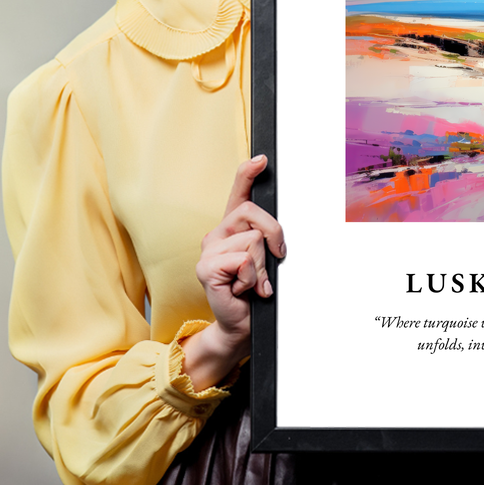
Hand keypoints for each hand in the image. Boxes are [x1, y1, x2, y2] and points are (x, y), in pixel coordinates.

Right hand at [181, 155, 285, 389]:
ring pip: (253, 240)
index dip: (248, 173)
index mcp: (232, 228)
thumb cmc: (255, 291)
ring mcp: (208, 250)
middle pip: (253, 213)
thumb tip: (277, 232)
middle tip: (274, 260)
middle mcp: (217, 234)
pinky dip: (252, 278)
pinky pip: (243, 260)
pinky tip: (243, 290)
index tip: (262, 159)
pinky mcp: (206, 268)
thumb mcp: (266, 259)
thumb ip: (267, 240)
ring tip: (253, 282)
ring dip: (262, 266)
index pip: (238, 193)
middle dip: (274, 235)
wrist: (242, 324)